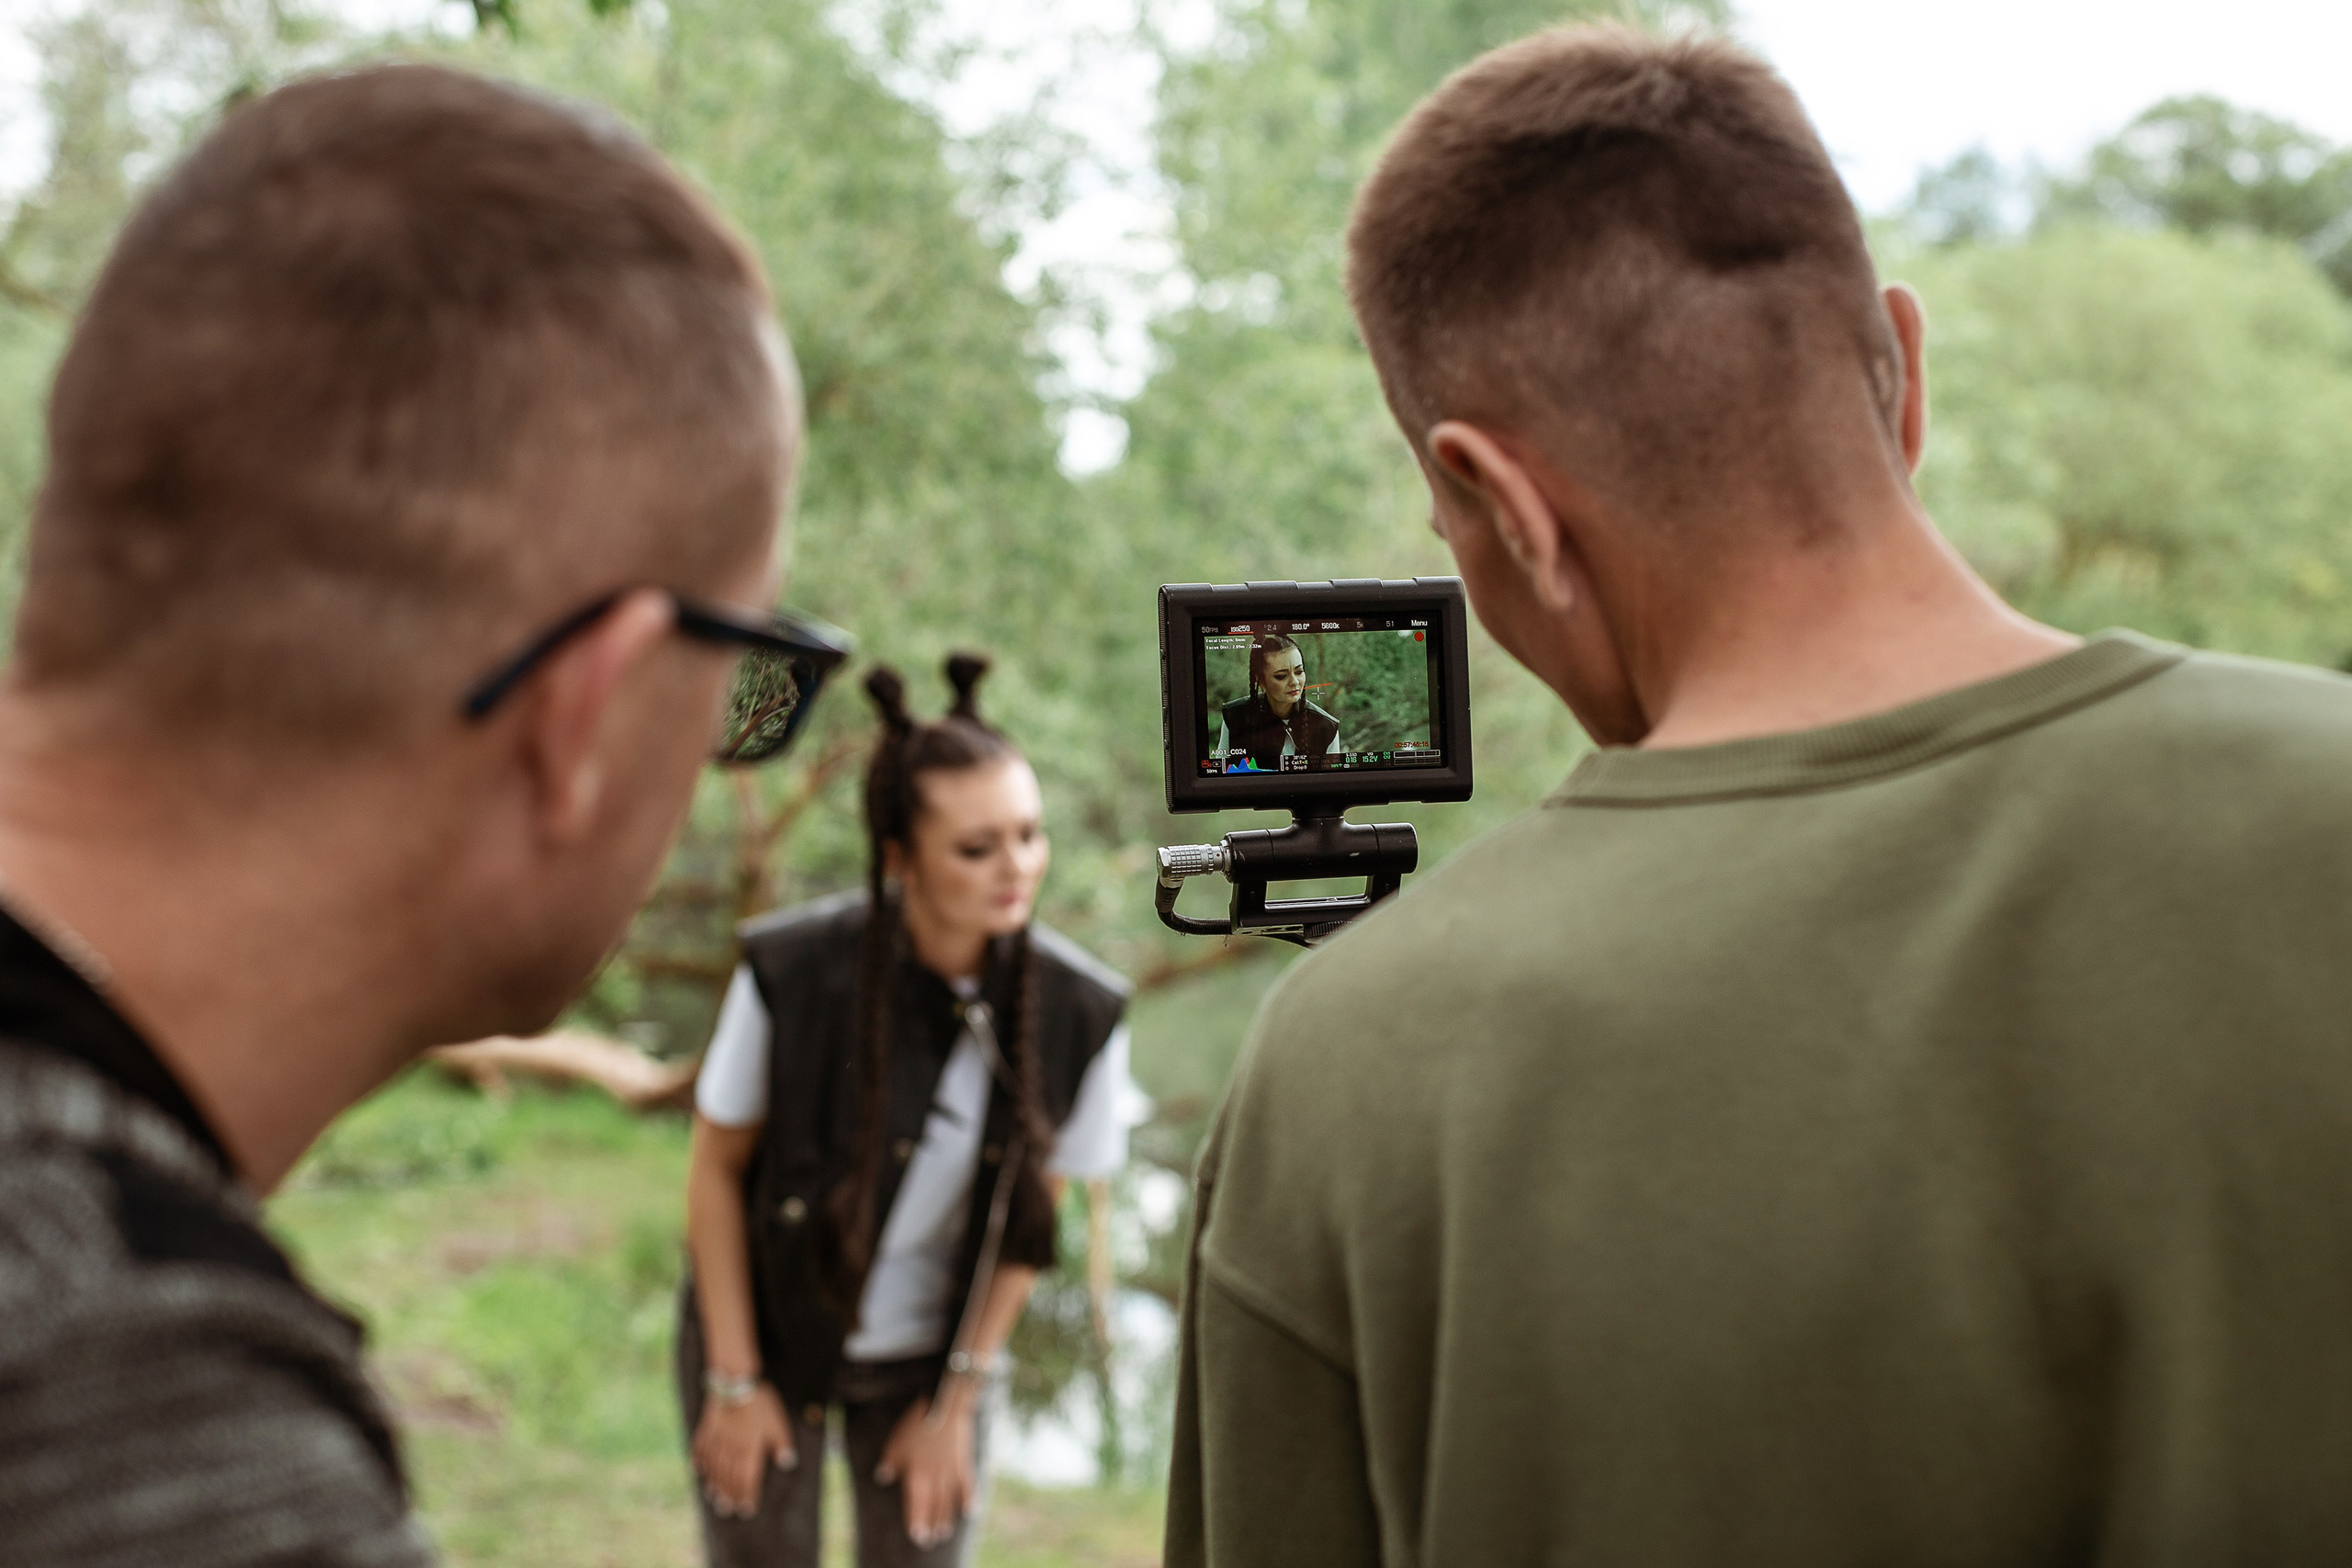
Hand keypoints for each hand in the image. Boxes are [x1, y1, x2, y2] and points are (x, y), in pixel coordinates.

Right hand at [692, 1383, 795, 1517]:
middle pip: (728, 1477)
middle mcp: (730, 1449)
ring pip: (713, 1467)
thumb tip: (788, 1463)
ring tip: (713, 1498)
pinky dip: (698, 1461)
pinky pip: (700, 1448)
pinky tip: (697, 1471)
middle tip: (727, 1510)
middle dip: (729, 1495)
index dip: (748, 1495)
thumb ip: (782, 1444)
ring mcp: (716, 1438)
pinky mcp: (706, 1427)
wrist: (736, 1381)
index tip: (747, 1510)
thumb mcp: (777, 1423)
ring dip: (714, 1484)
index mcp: (749, 1450)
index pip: (747, 1479)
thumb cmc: (761, 1403)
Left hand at [875, 1391, 975, 1549]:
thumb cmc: (918, 1423)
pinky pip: (968, 1484)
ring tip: (944, 1532)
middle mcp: (935, 1477)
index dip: (916, 1520)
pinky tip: (971, 1511)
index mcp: (917, 1473)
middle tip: (930, 1541)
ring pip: (949, 1499)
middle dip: (931, 1524)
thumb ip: (889, 1461)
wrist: (945, 1406)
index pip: (916, 1503)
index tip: (916, 1535)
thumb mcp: (896, 1440)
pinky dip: (970, 1499)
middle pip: (933, 1505)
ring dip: (946, 1517)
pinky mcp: (964, 1461)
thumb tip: (882, 1477)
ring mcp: (951, 1470)